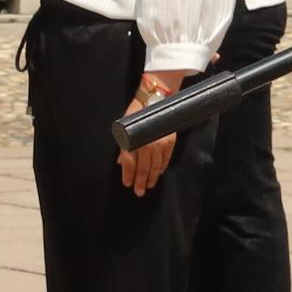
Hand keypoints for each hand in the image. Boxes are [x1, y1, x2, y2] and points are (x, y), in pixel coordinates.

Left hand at [119, 71, 186, 194]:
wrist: (154, 99)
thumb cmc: (135, 113)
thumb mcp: (124, 128)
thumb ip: (124, 146)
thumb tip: (121, 162)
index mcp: (133, 141)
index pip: (130, 163)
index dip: (128, 175)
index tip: (127, 185)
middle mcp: (147, 144)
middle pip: (143, 168)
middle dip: (140, 181)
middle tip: (139, 192)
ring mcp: (160, 143)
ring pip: (156, 165)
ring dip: (152, 177)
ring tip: (149, 186)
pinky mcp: (170, 141)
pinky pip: (166, 158)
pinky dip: (162, 167)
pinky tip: (158, 173)